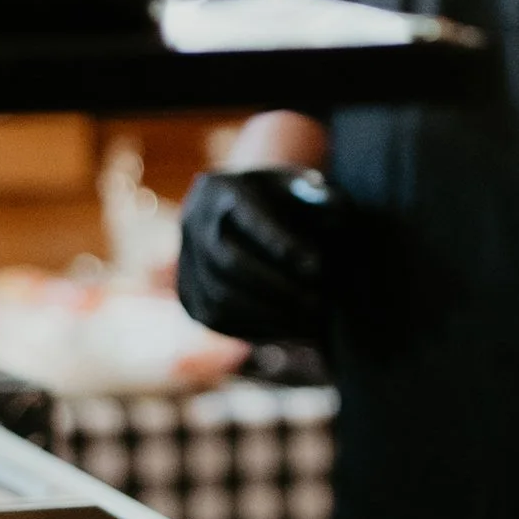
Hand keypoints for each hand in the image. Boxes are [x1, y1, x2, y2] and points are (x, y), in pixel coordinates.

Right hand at [175, 168, 337, 348]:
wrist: (252, 218)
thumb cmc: (289, 201)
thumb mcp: (307, 190)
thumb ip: (323, 197)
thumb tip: (334, 209)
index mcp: (221, 189)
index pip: (247, 217)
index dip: (280, 244)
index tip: (318, 267)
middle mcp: (193, 222)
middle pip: (228, 263)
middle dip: (277, 288)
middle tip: (318, 303)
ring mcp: (185, 260)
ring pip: (219, 298)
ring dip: (268, 315)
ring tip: (310, 322)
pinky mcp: (188, 293)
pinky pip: (216, 318)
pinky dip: (255, 328)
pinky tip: (291, 330)